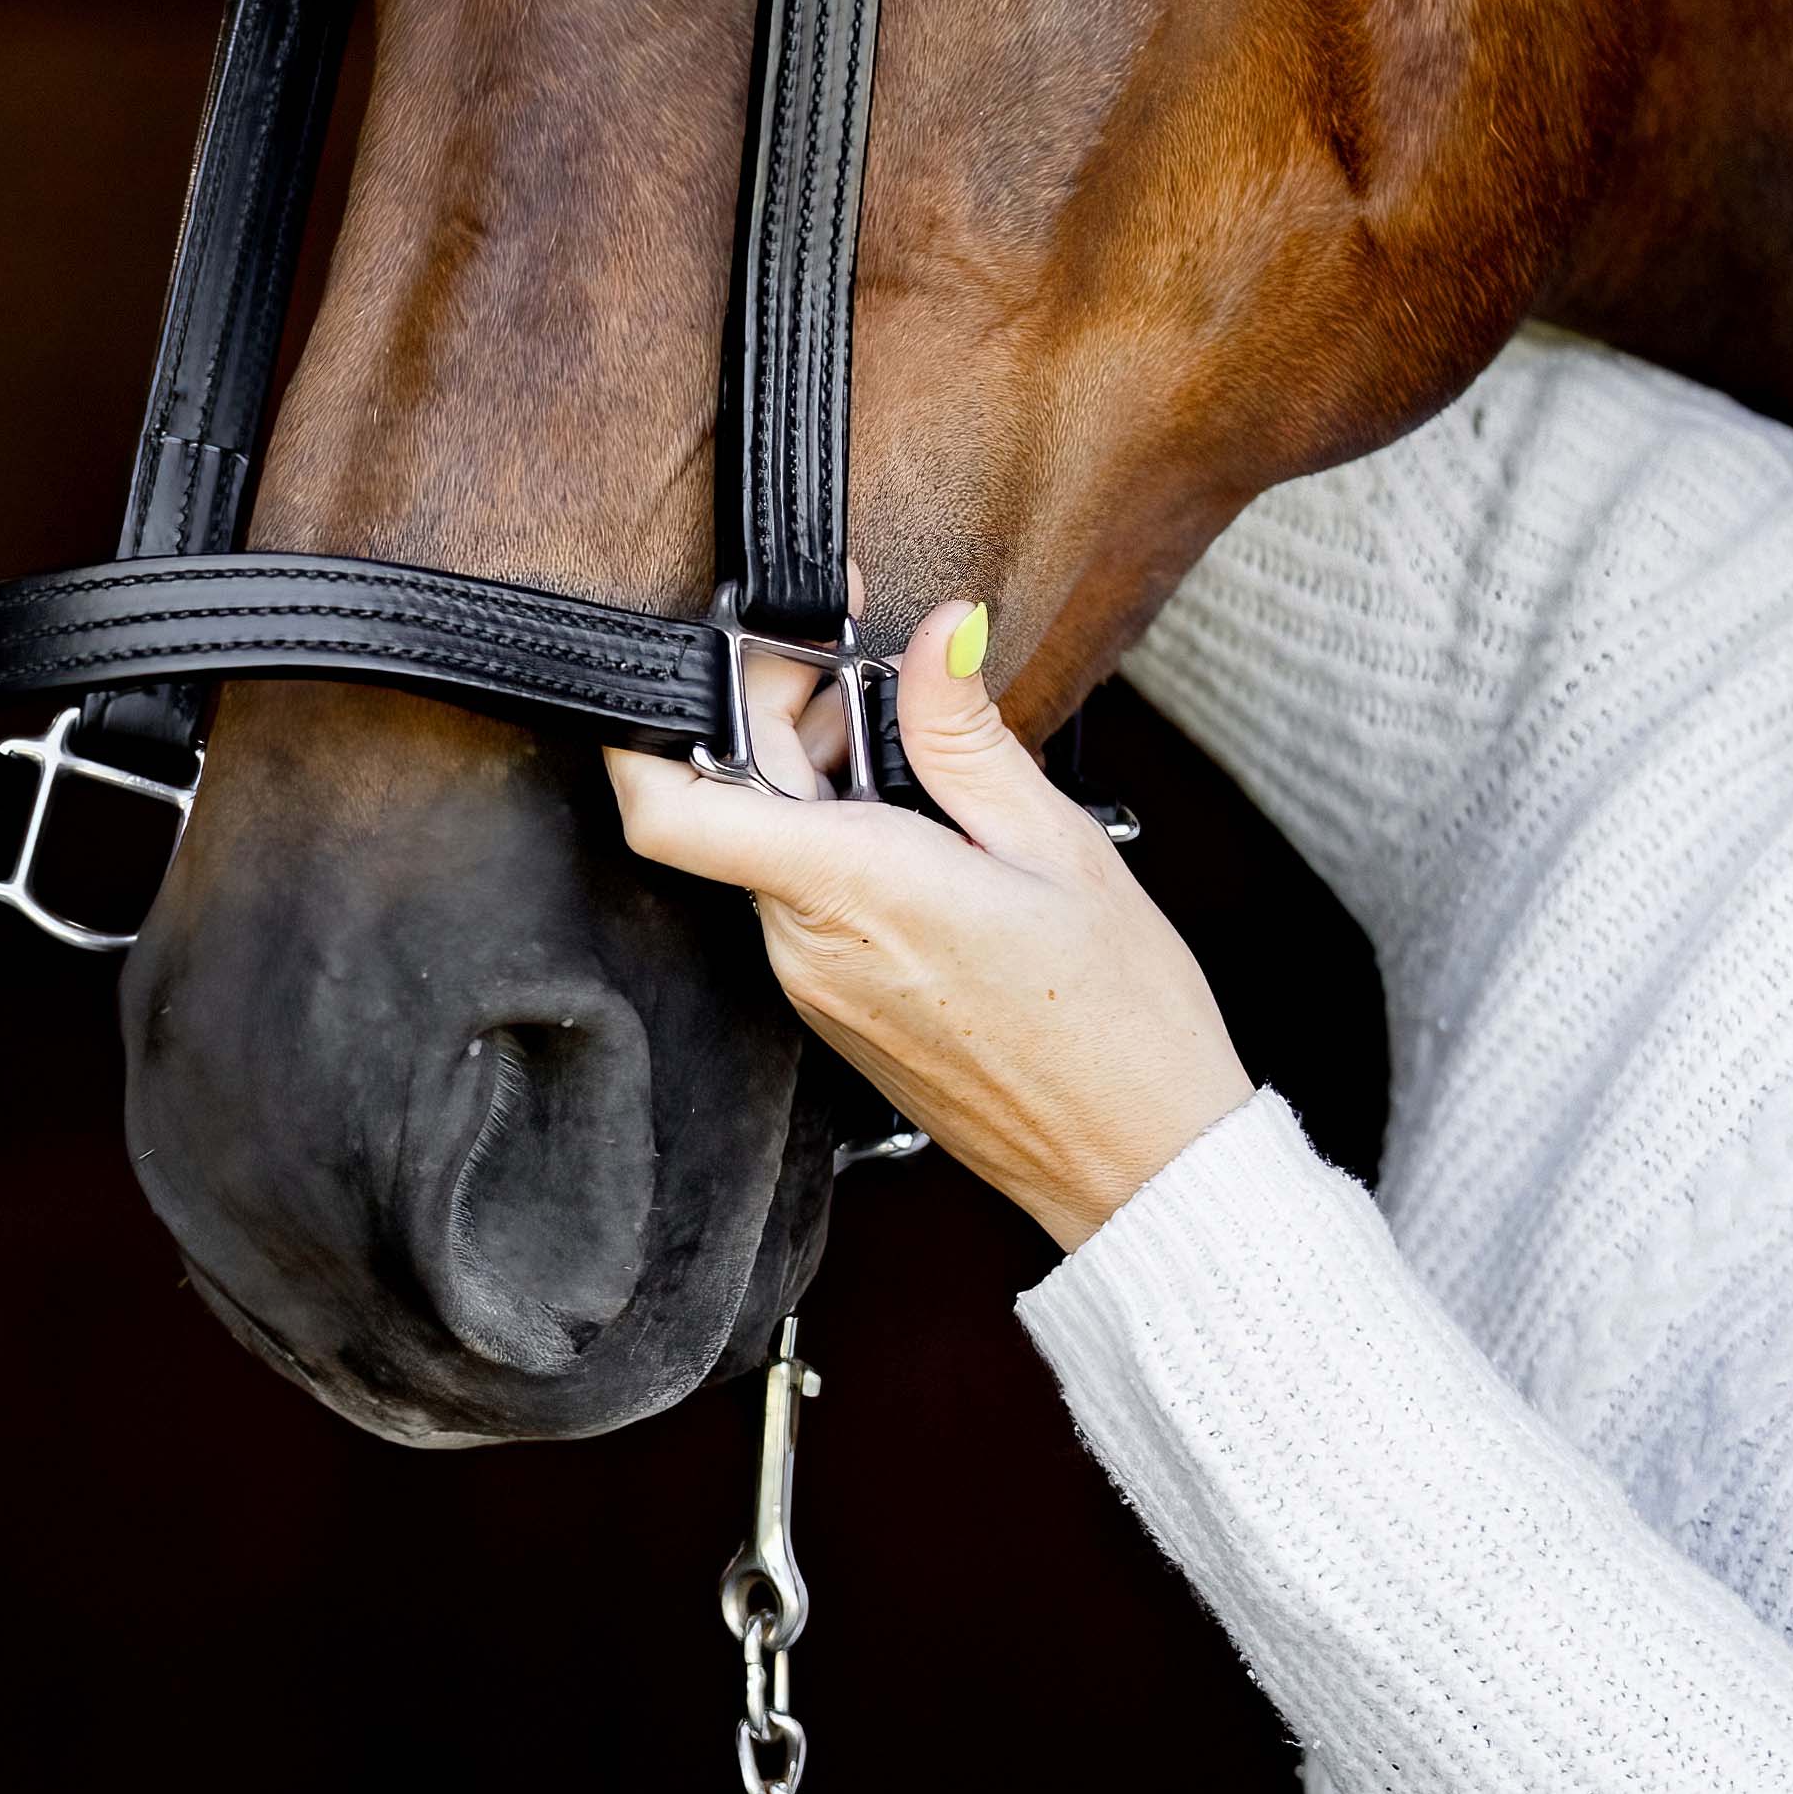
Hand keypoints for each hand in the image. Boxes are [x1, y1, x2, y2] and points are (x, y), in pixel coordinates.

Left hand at [606, 605, 1258, 1251]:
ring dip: (812, 777)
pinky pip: (800, 898)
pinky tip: (917, 823)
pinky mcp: (834, 1008)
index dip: (656, 721)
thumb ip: (965, 734)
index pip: (669, 810)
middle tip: (860, 670)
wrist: (1137, 1161)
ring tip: (912, 748)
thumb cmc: (1119, 1019)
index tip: (723, 653)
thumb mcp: (1053, 845)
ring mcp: (814, 984)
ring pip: (762, 845)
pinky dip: (834, 840)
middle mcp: (807, 942)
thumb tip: (935, 632)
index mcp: (851, 885)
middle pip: (724, 800)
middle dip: (774, 717)